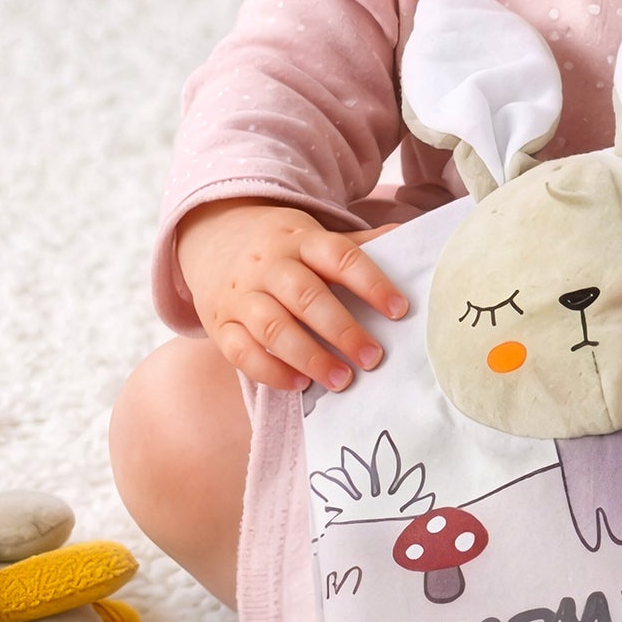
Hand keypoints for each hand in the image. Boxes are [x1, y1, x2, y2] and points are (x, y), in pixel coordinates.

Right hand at [176, 199, 407, 393]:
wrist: (211, 235)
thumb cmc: (281, 246)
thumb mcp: (314, 235)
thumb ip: (357, 245)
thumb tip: (409, 238)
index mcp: (301, 240)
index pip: (340, 256)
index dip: (371, 282)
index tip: (400, 310)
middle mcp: (269, 264)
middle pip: (306, 296)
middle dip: (342, 329)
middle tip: (373, 358)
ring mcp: (241, 294)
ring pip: (273, 326)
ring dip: (309, 356)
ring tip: (342, 380)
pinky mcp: (221, 323)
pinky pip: (240, 351)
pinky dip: (270, 371)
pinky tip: (299, 386)